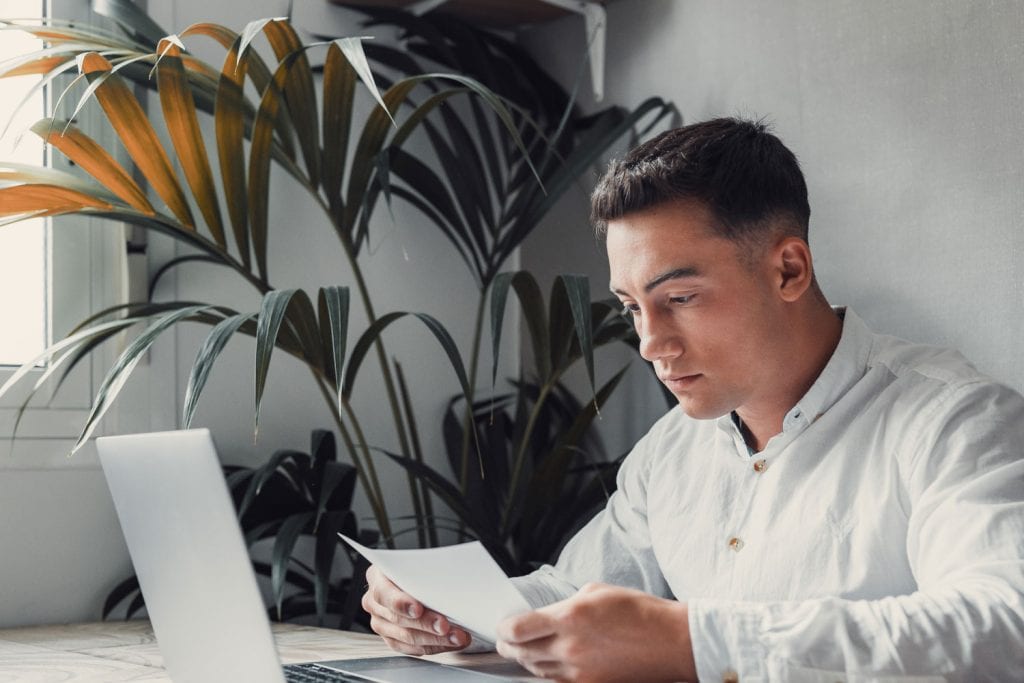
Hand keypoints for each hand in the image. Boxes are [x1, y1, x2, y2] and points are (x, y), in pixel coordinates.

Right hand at [361, 564, 470, 654]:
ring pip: (405, 637)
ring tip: (457, 637)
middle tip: (445, 626)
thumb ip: (425, 571)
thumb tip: (448, 581)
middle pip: (398, 618)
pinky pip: (410, 649)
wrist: (411, 578)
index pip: (384, 593)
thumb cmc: (417, 568)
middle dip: (426, 624)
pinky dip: (433, 647)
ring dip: (435, 639)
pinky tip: (450, 642)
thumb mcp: (417, 562)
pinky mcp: (391, 638)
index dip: (401, 603)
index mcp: (377, 578)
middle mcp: (374, 602)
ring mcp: (380, 623)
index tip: (418, 609)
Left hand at [495, 583, 695, 682]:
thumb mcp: (597, 591)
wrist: (671, 642)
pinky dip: (546, 674)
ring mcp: (580, 672)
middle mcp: (570, 648)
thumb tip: (549, 614)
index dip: (503, 628)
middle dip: (509, 644)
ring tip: (525, 649)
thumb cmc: (639, 611)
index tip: (503, 625)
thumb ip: (566, 603)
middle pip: (521, 652)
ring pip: (536, 670)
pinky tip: (547, 665)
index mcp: (569, 618)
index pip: (518, 630)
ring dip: (526, 659)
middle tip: (506, 638)